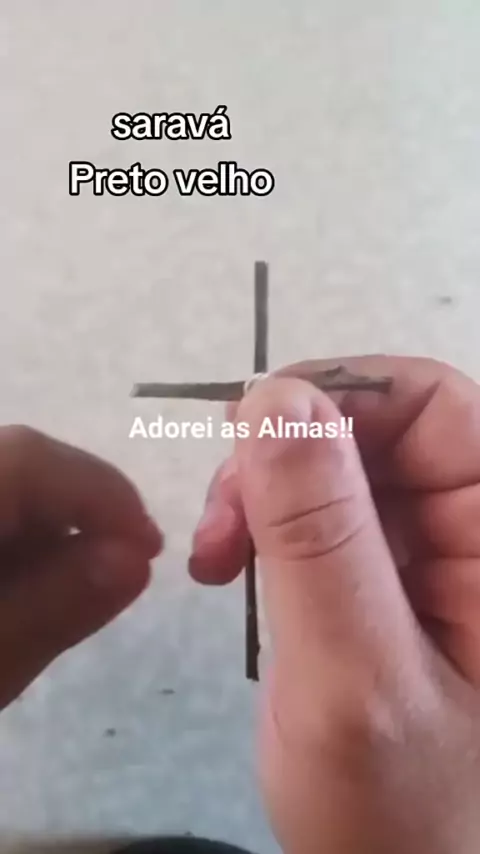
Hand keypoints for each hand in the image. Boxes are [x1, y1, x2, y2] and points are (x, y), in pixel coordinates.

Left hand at [0, 426, 161, 709]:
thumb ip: (53, 605)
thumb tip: (137, 557)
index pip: (25, 460)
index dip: (98, 491)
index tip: (151, 548)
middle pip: (13, 466)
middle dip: (76, 510)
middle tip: (124, 569)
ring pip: (2, 487)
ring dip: (46, 528)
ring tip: (79, 587)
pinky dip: (15, 544)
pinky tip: (25, 590)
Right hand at [190, 356, 479, 853]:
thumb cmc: (400, 815)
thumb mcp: (354, 676)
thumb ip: (318, 536)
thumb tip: (276, 398)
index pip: (434, 406)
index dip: (338, 398)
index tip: (244, 441)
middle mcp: (476, 531)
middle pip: (376, 430)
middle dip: (283, 459)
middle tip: (218, 529)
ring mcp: (432, 553)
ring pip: (336, 468)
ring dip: (264, 495)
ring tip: (215, 560)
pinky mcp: (385, 576)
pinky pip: (322, 515)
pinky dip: (266, 528)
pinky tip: (231, 569)